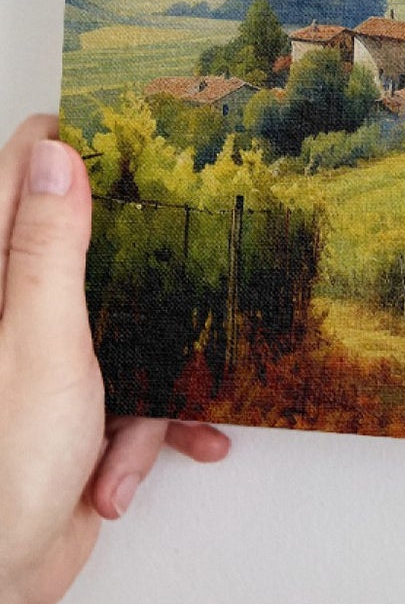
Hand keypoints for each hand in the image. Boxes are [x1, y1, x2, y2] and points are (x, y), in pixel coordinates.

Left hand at [0, 115, 228, 603]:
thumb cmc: (2, 466)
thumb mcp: (41, 341)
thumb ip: (49, 248)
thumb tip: (58, 156)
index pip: (20, 177)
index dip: (72, 148)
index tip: (131, 133)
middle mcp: (11, 314)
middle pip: (87, 250)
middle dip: (146, 269)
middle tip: (187, 250)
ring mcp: (41, 363)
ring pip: (125, 328)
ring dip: (151, 381)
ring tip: (144, 423)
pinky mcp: (70, 412)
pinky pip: (131, 396)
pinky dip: (144, 433)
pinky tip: (130, 470)